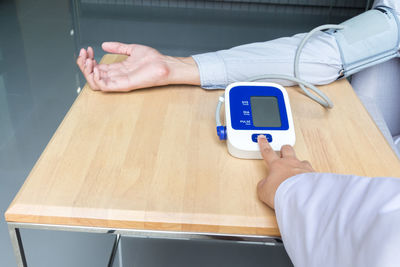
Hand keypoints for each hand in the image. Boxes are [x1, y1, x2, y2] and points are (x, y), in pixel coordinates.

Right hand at [76, 42, 199, 91]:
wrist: (165, 65)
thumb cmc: (153, 59)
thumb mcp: (132, 49)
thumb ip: (118, 47)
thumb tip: (104, 44)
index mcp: (117, 69)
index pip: (96, 68)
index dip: (88, 59)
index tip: (87, 49)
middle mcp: (116, 77)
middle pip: (93, 75)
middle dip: (84, 64)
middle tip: (84, 54)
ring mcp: (119, 82)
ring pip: (95, 82)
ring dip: (87, 71)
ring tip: (88, 60)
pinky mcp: (124, 85)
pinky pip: (105, 87)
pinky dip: (96, 78)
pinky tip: (96, 68)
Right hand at [257, 135, 313, 208]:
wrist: (301, 196)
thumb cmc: (283, 191)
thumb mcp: (263, 190)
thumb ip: (263, 185)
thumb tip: (264, 185)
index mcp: (277, 165)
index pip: (268, 152)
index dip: (264, 144)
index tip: (263, 138)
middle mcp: (291, 163)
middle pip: (287, 149)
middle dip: (284, 149)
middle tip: (282, 150)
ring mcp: (303, 167)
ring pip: (301, 160)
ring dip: (298, 163)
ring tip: (297, 168)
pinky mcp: (314, 175)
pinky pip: (310, 171)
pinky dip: (308, 175)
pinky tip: (307, 180)